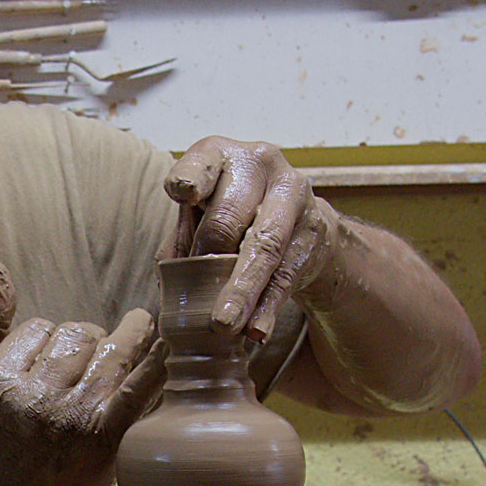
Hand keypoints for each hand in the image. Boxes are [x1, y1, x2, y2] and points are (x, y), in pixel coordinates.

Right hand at [0, 261, 167, 485]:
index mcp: (1, 383)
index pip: (42, 328)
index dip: (47, 339)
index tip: (44, 365)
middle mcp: (39, 399)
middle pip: (80, 334)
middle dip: (85, 341)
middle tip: (82, 367)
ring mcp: (79, 418)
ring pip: (114, 348)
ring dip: (124, 341)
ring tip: (129, 341)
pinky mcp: (113, 437)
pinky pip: (146, 382)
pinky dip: (163, 358)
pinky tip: (177, 339)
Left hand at [163, 136, 340, 342]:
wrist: (298, 217)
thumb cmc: (231, 212)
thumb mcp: (201, 213)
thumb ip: (182, 240)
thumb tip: (172, 287)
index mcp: (220, 155)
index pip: (203, 163)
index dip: (191, 177)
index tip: (183, 193)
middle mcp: (260, 165)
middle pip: (230, 215)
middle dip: (210, 257)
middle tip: (192, 291)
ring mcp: (292, 195)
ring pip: (264, 247)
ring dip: (242, 290)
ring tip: (224, 324)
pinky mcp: (313, 231)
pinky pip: (287, 274)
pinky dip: (268, 306)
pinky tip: (256, 330)